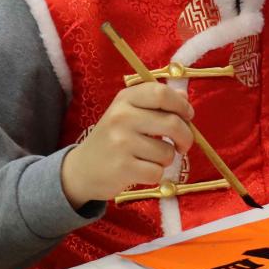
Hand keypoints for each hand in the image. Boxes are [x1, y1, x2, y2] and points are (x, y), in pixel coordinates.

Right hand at [60, 83, 193, 208]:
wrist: (81, 169)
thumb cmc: (112, 139)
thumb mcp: (128, 113)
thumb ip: (156, 103)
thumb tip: (185, 95)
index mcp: (125, 99)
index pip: (161, 93)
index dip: (181, 105)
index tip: (188, 116)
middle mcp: (121, 117)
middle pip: (172, 123)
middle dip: (186, 137)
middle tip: (183, 145)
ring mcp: (121, 143)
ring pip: (167, 152)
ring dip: (166, 159)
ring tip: (150, 158)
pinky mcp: (122, 168)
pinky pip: (157, 172)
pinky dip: (155, 175)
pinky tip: (141, 171)